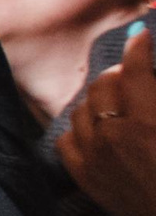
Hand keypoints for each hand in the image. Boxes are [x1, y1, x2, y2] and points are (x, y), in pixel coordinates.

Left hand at [63, 28, 155, 215]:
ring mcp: (92, 158)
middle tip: (134, 72)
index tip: (141, 37)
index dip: (138, 49)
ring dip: (98, 98)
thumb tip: (149, 83)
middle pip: (103, 85)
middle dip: (120, 73)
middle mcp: (113, 135)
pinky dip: (79, 128)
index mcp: (147, 123)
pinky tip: (94, 127)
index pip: (133, 70)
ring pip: (82, 108)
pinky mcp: (83, 178)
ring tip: (116, 98)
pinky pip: (67, 139)